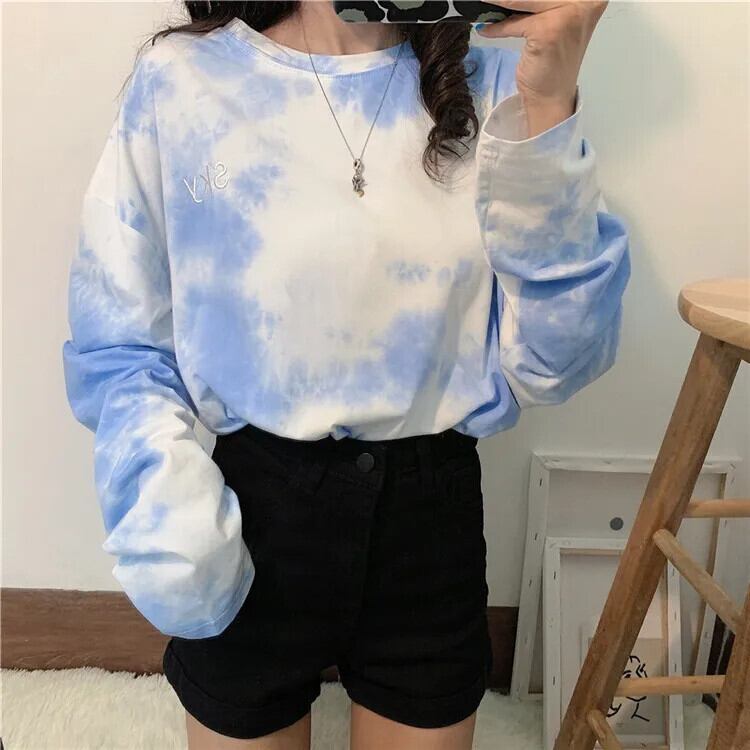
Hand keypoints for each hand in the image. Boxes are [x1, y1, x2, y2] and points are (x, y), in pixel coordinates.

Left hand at [478, 1, 607, 134]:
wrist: (552, 98)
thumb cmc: (553, 65)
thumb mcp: (554, 25)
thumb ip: (542, 5)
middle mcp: (585, 2)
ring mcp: (568, 15)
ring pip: (523, 1)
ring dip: (500, 4)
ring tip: (483, 4)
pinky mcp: (548, 30)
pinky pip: (514, 23)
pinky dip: (498, 27)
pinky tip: (486, 29)